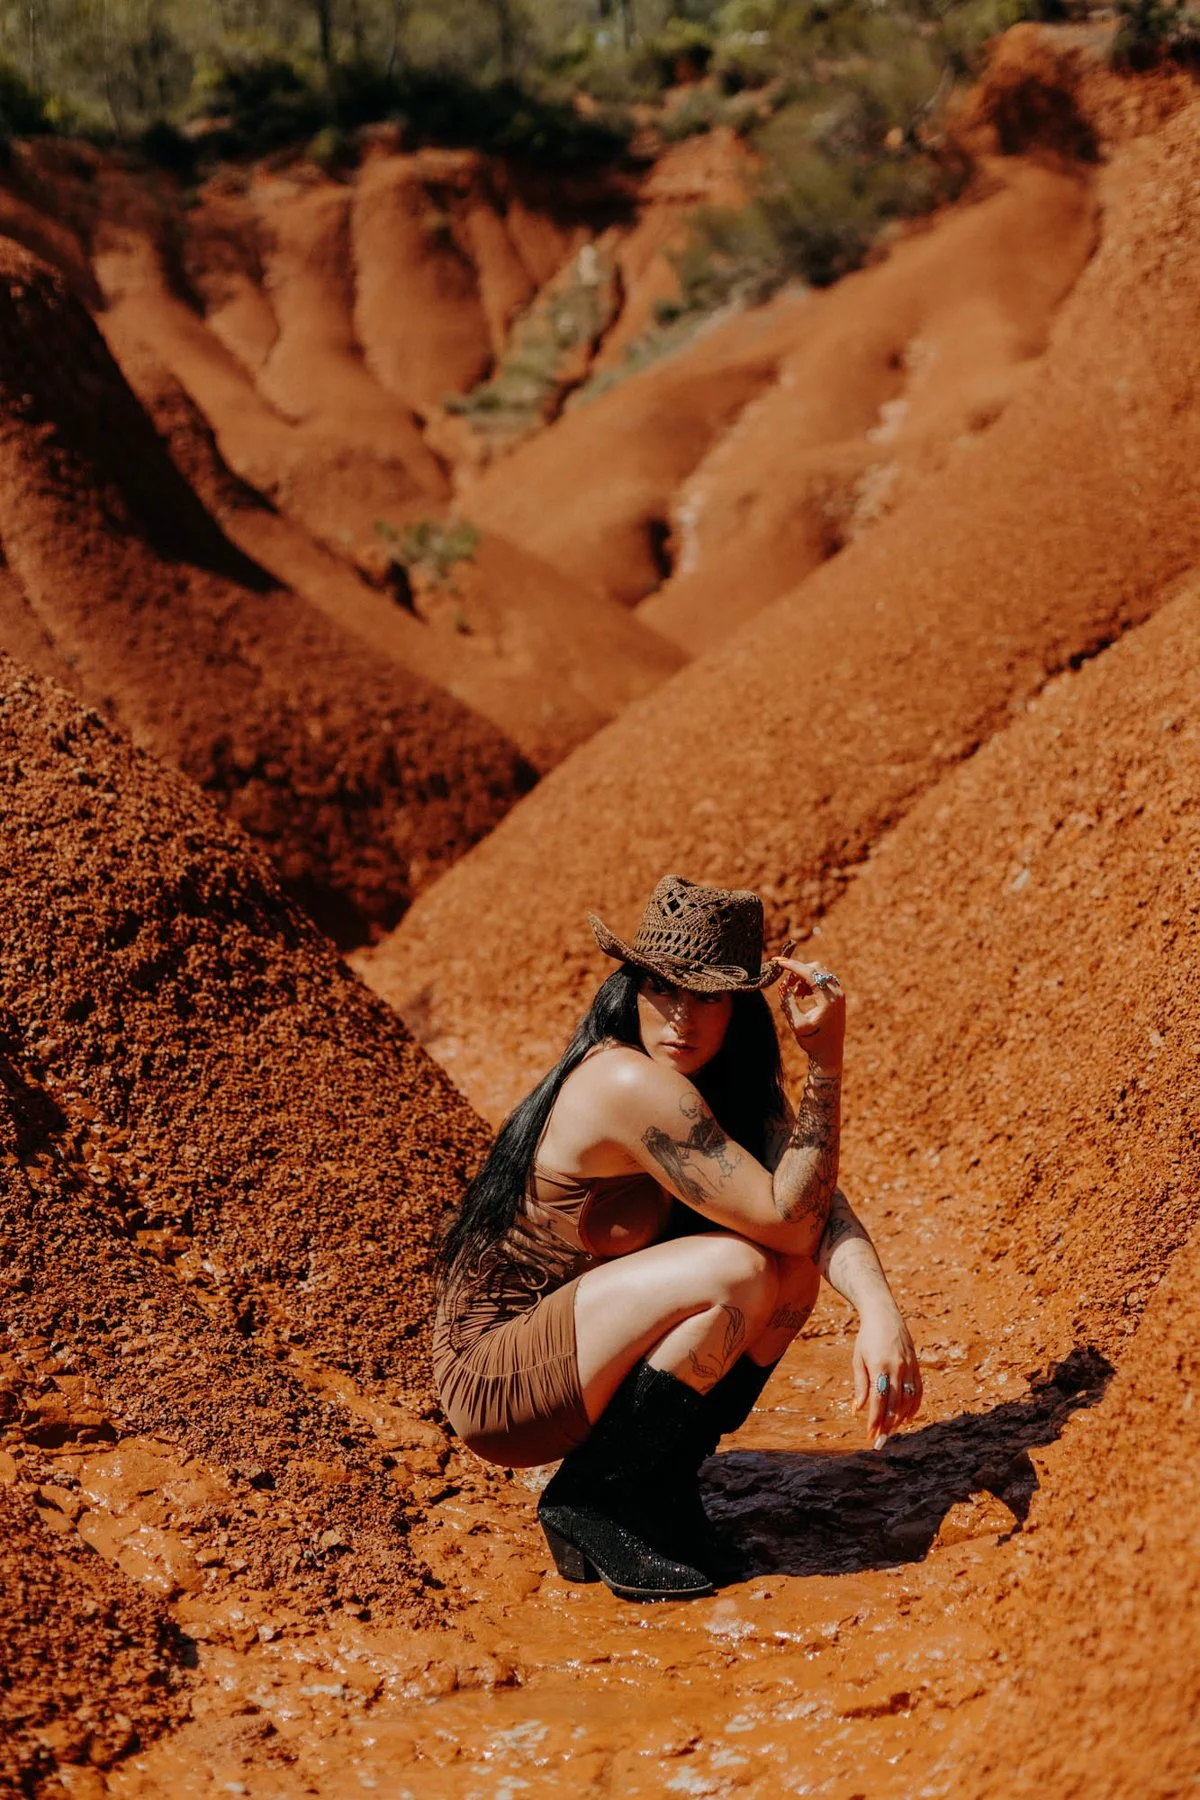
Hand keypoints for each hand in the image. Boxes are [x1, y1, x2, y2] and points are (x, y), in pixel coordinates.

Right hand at [777, 956, 844, 1071]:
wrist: (829, 1054)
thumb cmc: (813, 1042)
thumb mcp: (797, 1023)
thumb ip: (788, 1003)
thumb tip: (784, 987)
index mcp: (829, 999)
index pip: (810, 973)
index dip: (792, 966)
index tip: (778, 962)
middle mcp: (837, 993)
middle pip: (815, 968)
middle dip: (797, 971)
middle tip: (785, 984)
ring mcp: (839, 994)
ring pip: (819, 972)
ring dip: (803, 977)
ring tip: (794, 993)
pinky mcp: (837, 996)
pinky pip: (823, 980)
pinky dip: (809, 982)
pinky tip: (801, 995)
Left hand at [852, 1307, 921, 1448]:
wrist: (884, 1315)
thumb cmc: (866, 1338)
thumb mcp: (858, 1359)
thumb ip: (860, 1385)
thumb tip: (857, 1409)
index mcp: (880, 1366)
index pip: (878, 1400)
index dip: (874, 1419)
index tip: (870, 1435)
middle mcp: (897, 1368)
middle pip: (895, 1404)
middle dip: (887, 1425)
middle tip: (880, 1441)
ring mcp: (909, 1367)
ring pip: (908, 1400)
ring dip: (900, 1419)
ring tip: (891, 1432)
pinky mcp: (916, 1366)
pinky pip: (918, 1391)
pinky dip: (914, 1407)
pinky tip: (907, 1418)